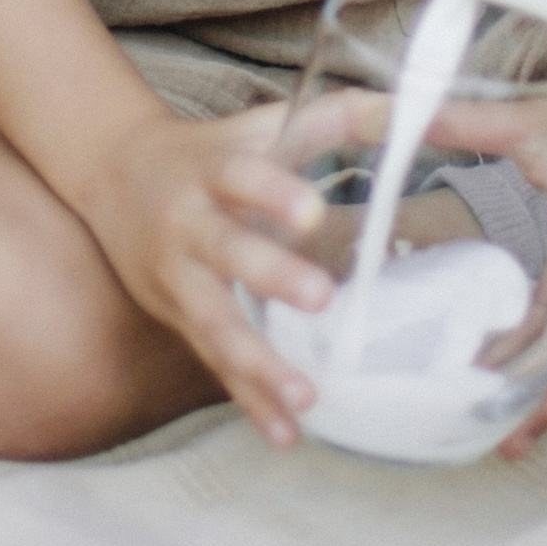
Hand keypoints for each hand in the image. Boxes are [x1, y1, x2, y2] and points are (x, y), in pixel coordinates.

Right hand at [83, 105, 335, 447]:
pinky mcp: (180, 320)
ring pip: (216, 322)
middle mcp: (190, 224)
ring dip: (258, 363)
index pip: (242, 175)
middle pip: (225, 251)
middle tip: (321, 298)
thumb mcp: (268, 123)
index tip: (313, 211)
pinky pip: (215, 363)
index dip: (273, 193)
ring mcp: (179, 278)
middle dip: (271, 275)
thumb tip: (430, 112)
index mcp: (214, 169)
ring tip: (306, 394)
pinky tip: (285, 433)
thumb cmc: (216, 150)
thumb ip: (345, 116)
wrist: (116, 175)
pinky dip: (248, 400)